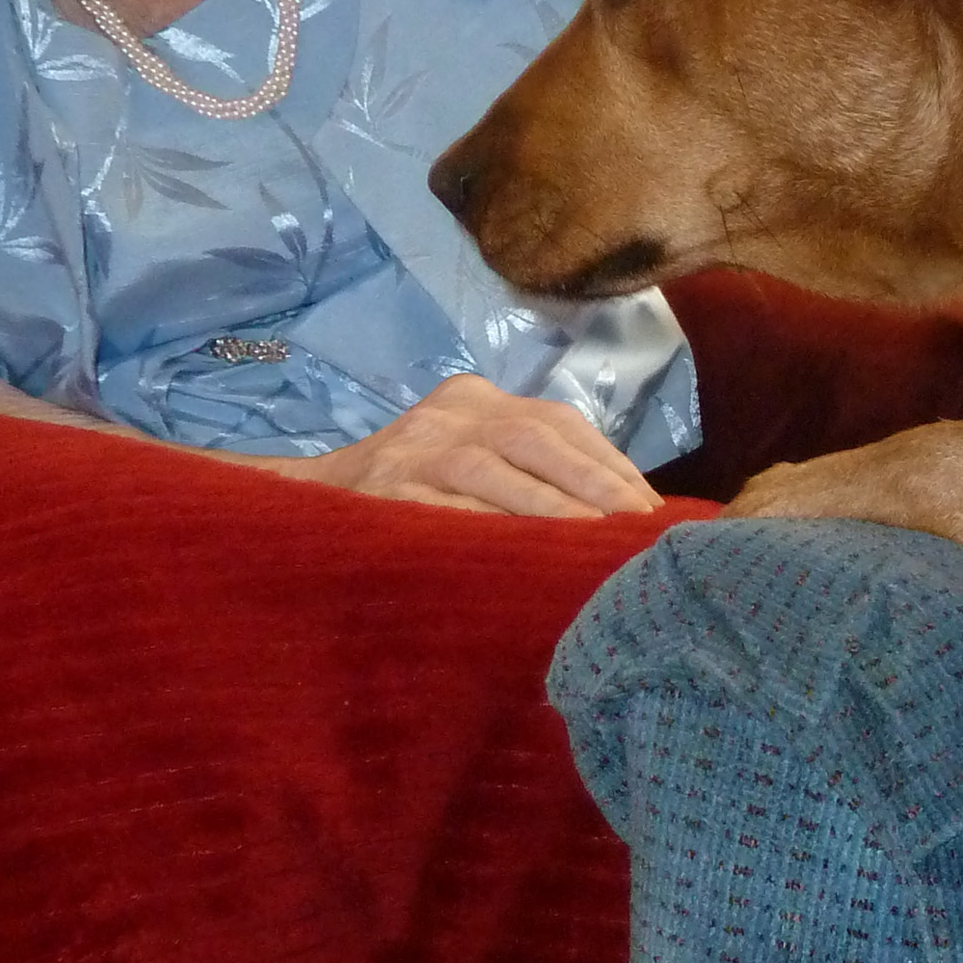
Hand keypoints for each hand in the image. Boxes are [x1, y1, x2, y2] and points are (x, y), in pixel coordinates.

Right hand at [287, 373, 663, 516]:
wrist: (309, 503)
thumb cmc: (415, 489)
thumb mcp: (471, 455)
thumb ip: (531, 469)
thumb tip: (629, 512)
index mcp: (475, 399)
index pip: (558, 422)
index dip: (610, 464)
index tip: (652, 509)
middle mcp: (448, 415)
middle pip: (535, 438)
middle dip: (595, 485)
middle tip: (640, 532)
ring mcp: (413, 453)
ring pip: (494, 476)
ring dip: (552, 514)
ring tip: (597, 551)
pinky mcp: (385, 494)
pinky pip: (445, 515)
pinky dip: (490, 536)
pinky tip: (526, 564)